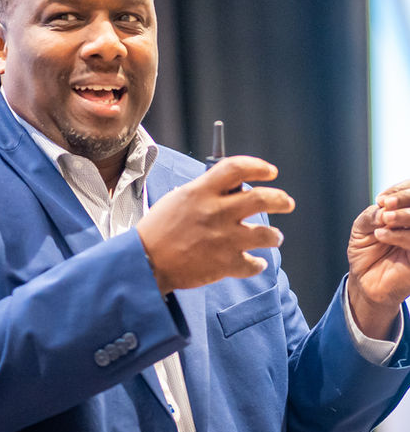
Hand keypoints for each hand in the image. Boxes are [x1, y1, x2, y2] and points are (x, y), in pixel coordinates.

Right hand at [136, 155, 294, 293]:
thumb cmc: (157, 230)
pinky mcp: (225, 264)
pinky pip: (253, 264)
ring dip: (274, 235)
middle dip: (280, 200)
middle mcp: (216, 212)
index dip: (258, 166)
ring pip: (266, 234)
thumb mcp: (178, 200)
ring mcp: (223, 239)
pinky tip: (255, 262)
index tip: (270, 172)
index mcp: (201, 192)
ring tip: (275, 237)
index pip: (237, 168)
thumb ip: (203, 192)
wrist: (145, 262)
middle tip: (286, 203)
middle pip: (262, 198)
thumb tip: (228, 188)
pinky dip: (256, 264)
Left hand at [347, 180, 409, 339]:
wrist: (363, 280)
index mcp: (405, 213)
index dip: (402, 191)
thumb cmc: (366, 250)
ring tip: (384, 218)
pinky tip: (381, 234)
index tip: (383, 198)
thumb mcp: (362, 227)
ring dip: (404, 216)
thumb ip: (373, 214)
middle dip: (405, 199)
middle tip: (387, 204)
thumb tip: (386, 206)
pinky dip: (400, 236)